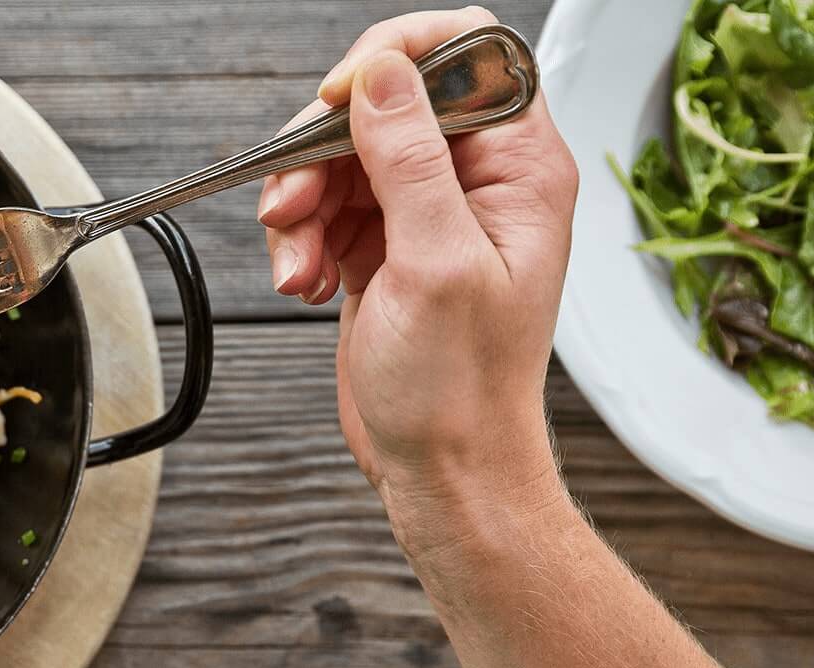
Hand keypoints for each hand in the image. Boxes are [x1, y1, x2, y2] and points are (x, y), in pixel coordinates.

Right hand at [257, 7, 578, 510]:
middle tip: (293, 204)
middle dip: (323, 150)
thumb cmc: (460, 390)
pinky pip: (324, 205)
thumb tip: (383, 72)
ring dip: (302, 204)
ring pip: (341, 155)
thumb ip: (411, 159)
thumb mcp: (435, 264)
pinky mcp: (383, 243)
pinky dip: (300, 238)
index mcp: (520, 168)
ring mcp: (426, 211)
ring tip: (297, 266)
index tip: (343, 97)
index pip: (470, 53)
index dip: (400, 58)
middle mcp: (477, 179)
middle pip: (385, 104)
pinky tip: (305, 281)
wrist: (443, 468)